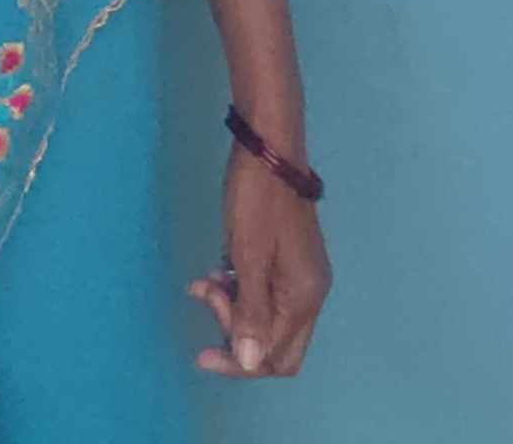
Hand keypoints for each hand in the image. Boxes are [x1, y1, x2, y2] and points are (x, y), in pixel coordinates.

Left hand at [188, 150, 329, 379]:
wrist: (269, 149)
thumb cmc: (257, 202)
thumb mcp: (249, 258)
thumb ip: (250, 312)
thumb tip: (249, 362)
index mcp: (304, 298)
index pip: (277, 359)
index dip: (240, 364)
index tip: (203, 354)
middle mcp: (308, 293)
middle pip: (273, 343)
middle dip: (235, 333)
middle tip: (207, 298)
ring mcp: (298, 275)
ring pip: (263, 315)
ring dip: (230, 306)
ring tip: (203, 282)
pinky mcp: (285, 259)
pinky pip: (260, 291)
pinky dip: (236, 288)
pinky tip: (214, 272)